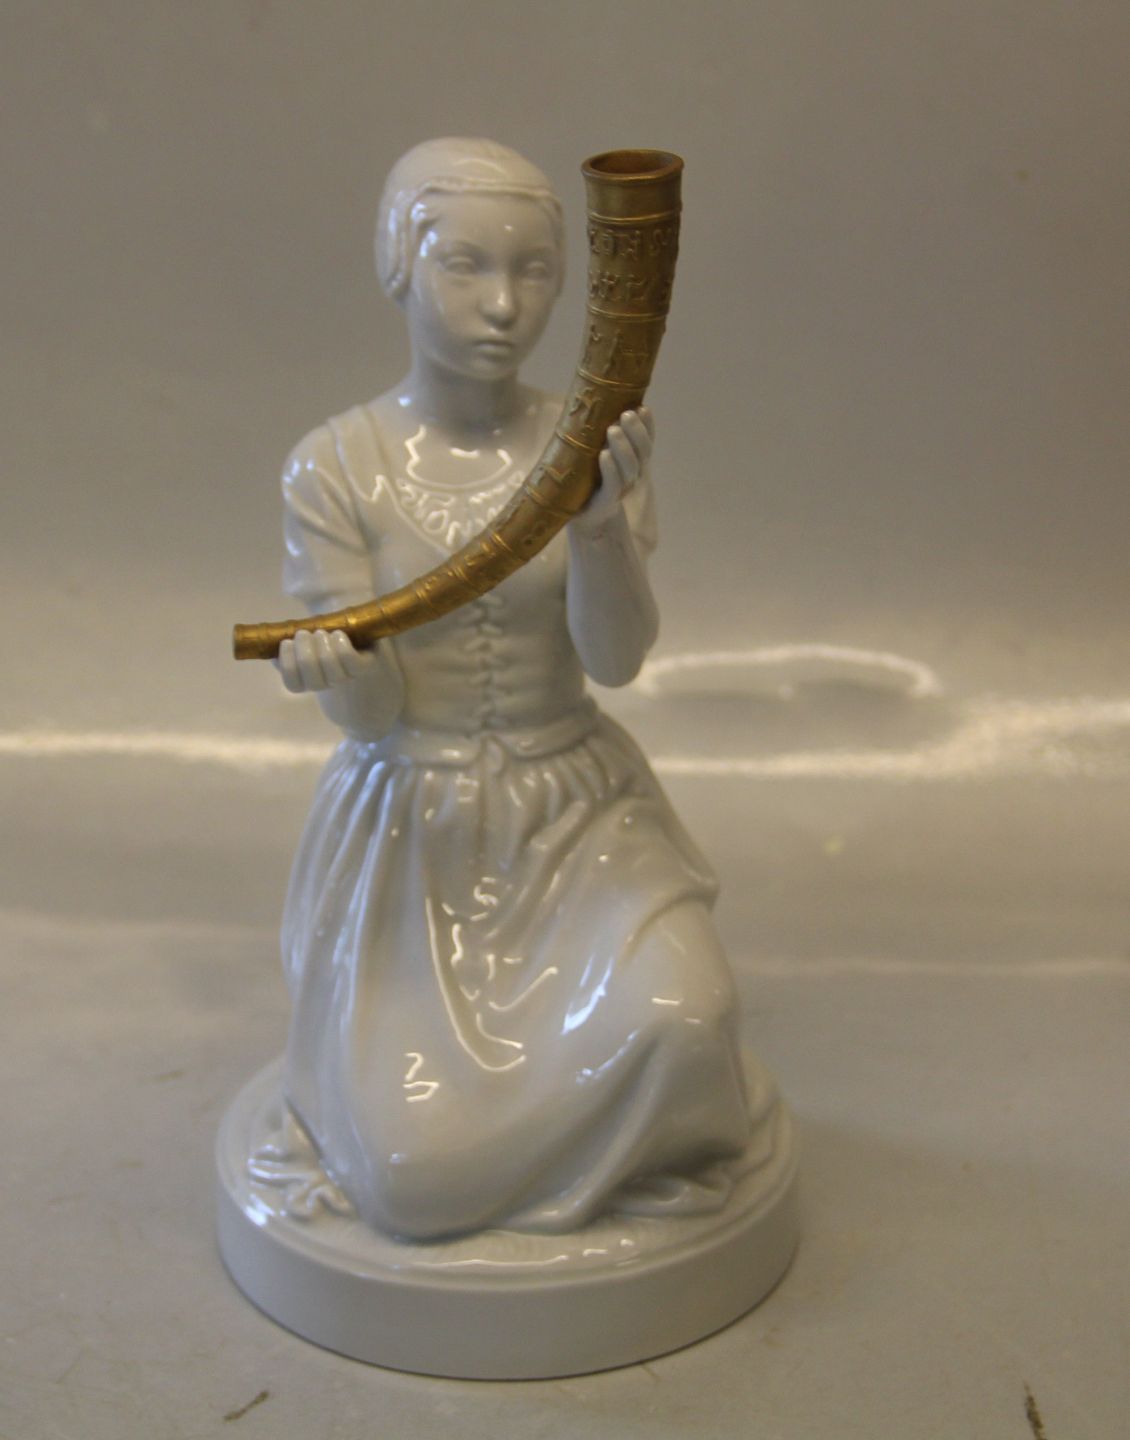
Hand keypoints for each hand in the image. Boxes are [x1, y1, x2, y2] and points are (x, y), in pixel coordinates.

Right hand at [275, 629, 377, 693]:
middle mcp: (327, 683)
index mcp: (308, 681)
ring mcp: (347, 676)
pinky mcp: (365, 664)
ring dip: (322, 647)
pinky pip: (352, 661)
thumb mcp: (302, 647)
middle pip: (312, 679)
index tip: (286, 642)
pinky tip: (338, 634)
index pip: (293, 685)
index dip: (288, 666)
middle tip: (303, 633)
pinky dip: (342, 646)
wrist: (359, 643)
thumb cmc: (324, 643)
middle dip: (305, 652)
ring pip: (331, 670)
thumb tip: (271, 648)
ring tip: (320, 632)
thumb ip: (285, 650)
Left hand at [572, 407, 653, 536]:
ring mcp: (622, 488)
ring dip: (623, 447)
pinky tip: (604, 455)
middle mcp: (633, 474)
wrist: (584, 517)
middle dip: (637, 432)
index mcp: (635, 460)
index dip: (648, 425)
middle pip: (642, 452)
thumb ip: (600, 433)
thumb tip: (590, 398)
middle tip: (626, 414)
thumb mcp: (597, 453)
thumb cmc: (590, 478)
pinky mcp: (607, 500)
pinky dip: (610, 469)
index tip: (643, 408)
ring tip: (613, 429)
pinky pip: (613, 484)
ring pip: (630, 467)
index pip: (647, 440)